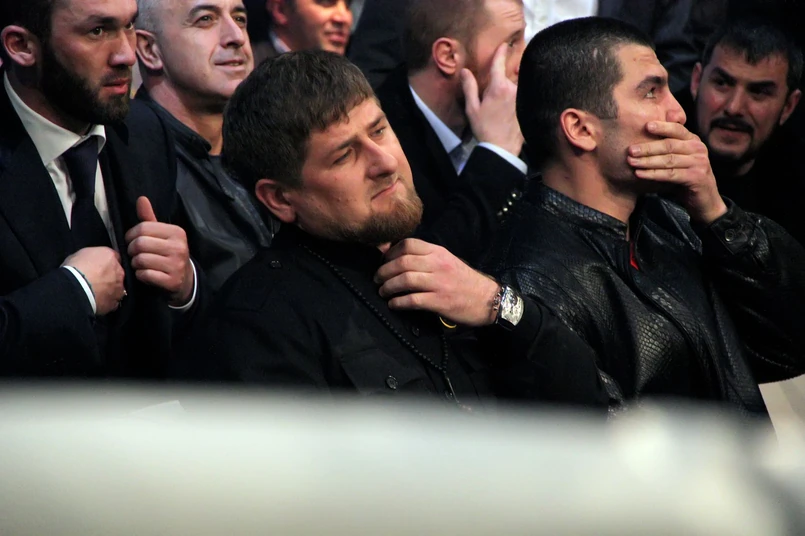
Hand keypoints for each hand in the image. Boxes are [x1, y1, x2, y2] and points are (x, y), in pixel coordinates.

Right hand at [62, 247, 124, 315]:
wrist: (75, 289)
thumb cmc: (74, 269)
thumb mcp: (78, 254)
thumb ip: (90, 257)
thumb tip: (88, 261)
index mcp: (109, 256)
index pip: (112, 256)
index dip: (105, 262)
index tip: (98, 266)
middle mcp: (119, 271)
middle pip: (117, 272)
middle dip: (109, 276)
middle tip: (96, 280)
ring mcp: (119, 287)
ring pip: (117, 287)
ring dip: (109, 289)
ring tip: (95, 292)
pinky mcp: (115, 302)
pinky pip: (113, 301)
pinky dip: (106, 301)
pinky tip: (96, 301)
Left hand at [125, 196, 193, 306]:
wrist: (185, 279)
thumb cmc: (169, 253)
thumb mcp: (162, 235)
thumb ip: (150, 218)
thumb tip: (141, 199)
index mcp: (177, 232)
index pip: (143, 228)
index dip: (130, 235)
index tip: (131, 241)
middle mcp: (179, 247)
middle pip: (140, 244)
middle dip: (131, 250)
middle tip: (134, 254)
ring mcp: (176, 265)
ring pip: (141, 260)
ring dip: (135, 264)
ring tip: (140, 264)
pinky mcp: (172, 280)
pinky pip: (145, 275)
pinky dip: (140, 275)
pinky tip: (146, 274)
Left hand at [374, 239, 499, 326]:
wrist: (488, 299)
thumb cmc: (464, 281)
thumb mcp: (446, 261)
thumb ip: (425, 258)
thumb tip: (396, 256)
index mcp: (438, 252)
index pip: (408, 244)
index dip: (390, 253)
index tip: (383, 262)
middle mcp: (438, 264)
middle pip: (402, 262)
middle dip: (384, 271)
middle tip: (377, 279)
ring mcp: (439, 283)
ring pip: (405, 280)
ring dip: (388, 287)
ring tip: (382, 292)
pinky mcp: (440, 301)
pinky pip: (412, 300)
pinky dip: (398, 302)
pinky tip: (393, 304)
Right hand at [461, 42, 523, 156]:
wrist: (502, 148)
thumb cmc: (485, 129)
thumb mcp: (472, 108)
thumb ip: (469, 87)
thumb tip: (465, 71)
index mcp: (499, 87)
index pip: (499, 63)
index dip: (501, 52)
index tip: (503, 45)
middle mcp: (513, 88)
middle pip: (510, 74)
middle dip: (506, 73)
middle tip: (501, 77)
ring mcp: (522, 97)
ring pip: (517, 84)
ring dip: (513, 84)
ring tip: (506, 94)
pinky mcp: (527, 105)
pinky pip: (523, 94)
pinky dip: (519, 93)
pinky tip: (514, 102)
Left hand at [627, 121, 727, 223]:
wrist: (704, 200)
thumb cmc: (685, 178)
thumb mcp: (676, 160)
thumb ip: (665, 149)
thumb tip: (638, 142)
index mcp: (692, 141)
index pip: (677, 129)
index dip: (662, 127)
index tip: (645, 126)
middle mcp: (698, 148)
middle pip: (669, 145)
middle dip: (648, 147)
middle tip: (630, 150)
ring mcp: (699, 162)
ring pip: (669, 159)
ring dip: (648, 161)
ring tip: (631, 162)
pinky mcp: (696, 177)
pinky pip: (671, 174)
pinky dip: (654, 174)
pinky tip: (640, 174)